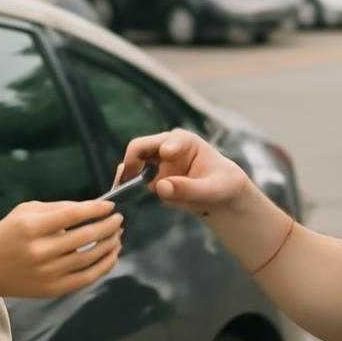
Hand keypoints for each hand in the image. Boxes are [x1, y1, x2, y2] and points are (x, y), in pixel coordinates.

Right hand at [0, 199, 122, 309]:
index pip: (73, 215)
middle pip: (86, 237)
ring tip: (118, 234)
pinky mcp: (53, 289)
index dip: (96, 210)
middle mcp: (40, 251)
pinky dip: (104, 266)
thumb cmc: (7, 235)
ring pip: (90, 258)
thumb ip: (57, 207)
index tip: (111, 205)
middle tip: (119, 219)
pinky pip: (87, 278)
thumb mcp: (24, 212)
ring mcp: (47, 273)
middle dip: (108, 226)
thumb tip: (92, 207)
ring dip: (110, 244)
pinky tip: (113, 254)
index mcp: (31, 228)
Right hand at [120, 128, 249, 215]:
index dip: (160, 151)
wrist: (222, 195)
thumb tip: (160, 187)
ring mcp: (156, 162)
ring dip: (124, 177)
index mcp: (184, 141)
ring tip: (118, 193)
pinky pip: (132, 180)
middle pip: (139, 148)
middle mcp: (166, 147)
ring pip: (131, 164)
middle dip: (130, 164)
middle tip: (124, 184)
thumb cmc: (224, 186)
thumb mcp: (212, 190)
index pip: (166, 141)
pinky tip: (121, 199)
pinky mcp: (151, 178)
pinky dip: (125, 188)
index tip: (164, 158)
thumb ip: (188, 189)